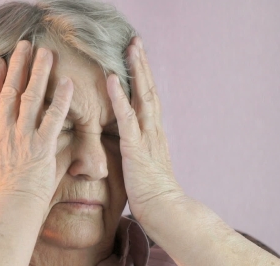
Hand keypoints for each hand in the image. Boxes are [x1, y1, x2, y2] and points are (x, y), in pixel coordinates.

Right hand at [0, 40, 72, 205]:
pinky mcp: (42, 146)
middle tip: (24, 46)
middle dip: (17, 65)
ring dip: (38, 72)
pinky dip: (61, 98)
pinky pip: (54, 117)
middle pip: (9, 90)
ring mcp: (22, 137)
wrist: (9, 212)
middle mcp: (4, 132)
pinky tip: (67, 82)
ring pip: (30, 96)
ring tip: (45, 53)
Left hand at [107, 37, 183, 222]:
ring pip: (142, 97)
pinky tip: (113, 79)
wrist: (165, 210)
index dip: (143, 77)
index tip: (137, 58)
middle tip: (135, 41)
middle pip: (149, 90)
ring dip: (136, 71)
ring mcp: (147, 137)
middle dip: (142, 64)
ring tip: (130, 48)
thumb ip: (138, 151)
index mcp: (153, 134)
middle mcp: (154, 130)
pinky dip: (120, 97)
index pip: (149, 99)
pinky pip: (127, 118)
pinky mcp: (137, 148)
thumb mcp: (144, 166)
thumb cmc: (152, 194)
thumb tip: (128, 145)